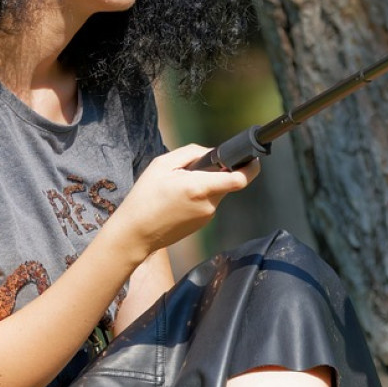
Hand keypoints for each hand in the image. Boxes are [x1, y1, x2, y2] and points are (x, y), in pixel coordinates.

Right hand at [110, 144, 260, 258]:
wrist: (135, 234)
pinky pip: (207, 203)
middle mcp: (208, 204)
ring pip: (216, 192)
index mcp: (200, 187)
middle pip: (226, 182)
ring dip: (204, 185)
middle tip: (190, 170)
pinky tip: (176, 200)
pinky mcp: (202, 225)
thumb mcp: (162, 164)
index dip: (250, 168)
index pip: (239, 179)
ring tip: (176, 188)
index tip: (252, 159)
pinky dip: (198, 197)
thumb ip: (191, 153)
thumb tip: (211, 152)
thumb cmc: (144, 197)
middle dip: (216, 172)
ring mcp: (207, 217)